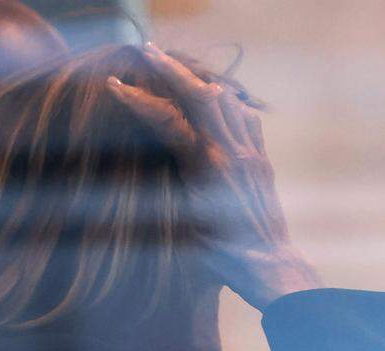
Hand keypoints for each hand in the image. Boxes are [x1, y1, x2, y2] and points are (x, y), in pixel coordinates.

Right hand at [106, 43, 322, 310]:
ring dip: (198, 81)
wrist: (269, 265)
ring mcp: (251, 153)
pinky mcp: (261, 161)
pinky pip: (246, 118)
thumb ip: (175, 185)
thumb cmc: (222, 258)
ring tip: (178, 71)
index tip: (115, 86)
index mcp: (206, 167)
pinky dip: (227, 104)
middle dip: (171, 69)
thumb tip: (148, 165)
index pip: (168, 120)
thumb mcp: (187, 225)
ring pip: (225, 100)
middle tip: (148, 51)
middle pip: (199, 94)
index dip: (139, 101)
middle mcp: (231, 152)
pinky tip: (218, 104)